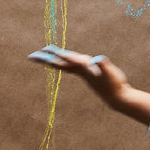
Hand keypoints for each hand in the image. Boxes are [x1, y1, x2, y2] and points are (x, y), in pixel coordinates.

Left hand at [28, 45, 149, 123]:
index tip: (42, 50)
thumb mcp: (110, 73)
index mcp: (83, 68)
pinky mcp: (88, 76)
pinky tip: (64, 61)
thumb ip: (104, 65)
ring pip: (64, 65)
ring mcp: (83, 74)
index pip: (65, 59)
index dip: (54, 54)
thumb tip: (97, 59)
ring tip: (44, 55)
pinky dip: (65, 63)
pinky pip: (71, 67)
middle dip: (46, 59)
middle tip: (31, 56)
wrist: (118, 98)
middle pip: (59, 64)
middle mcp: (80, 71)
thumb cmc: (115, 85)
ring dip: (53, 60)